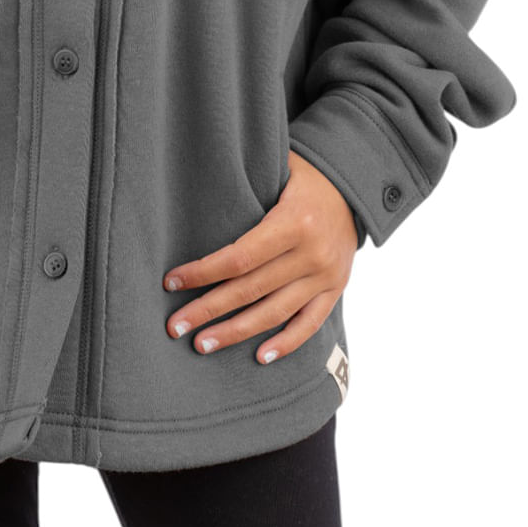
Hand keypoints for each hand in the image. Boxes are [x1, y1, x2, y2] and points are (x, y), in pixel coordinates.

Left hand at [161, 150, 357, 364]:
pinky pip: (310, 323)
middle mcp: (311, 254)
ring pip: (275, 312)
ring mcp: (326, 276)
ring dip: (236, 332)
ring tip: (203, 344)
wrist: (355, 185)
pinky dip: (286, 343)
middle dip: (209, 310)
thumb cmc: (303, 174)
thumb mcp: (277, 168)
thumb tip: (194, 193)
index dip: (203, 273)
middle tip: (175, 326)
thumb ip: (245, 186)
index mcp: (294, 222)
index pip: (240, 257)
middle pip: (251, 289)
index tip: (172, 282)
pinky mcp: (336, 289)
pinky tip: (260, 358)